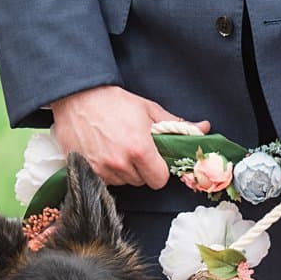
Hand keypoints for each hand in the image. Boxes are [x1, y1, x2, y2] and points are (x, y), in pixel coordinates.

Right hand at [48, 86, 207, 188]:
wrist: (77, 97)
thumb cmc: (113, 101)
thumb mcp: (149, 110)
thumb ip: (177, 125)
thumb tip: (203, 128)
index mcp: (140, 149)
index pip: (159, 180)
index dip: (159, 170)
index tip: (154, 160)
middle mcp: (120, 164)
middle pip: (141, 182)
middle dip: (141, 168)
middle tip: (133, 148)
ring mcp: (101, 169)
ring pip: (123, 182)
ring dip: (123, 170)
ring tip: (116, 148)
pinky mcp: (86, 170)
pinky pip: (104, 180)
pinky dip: (106, 170)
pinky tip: (103, 152)